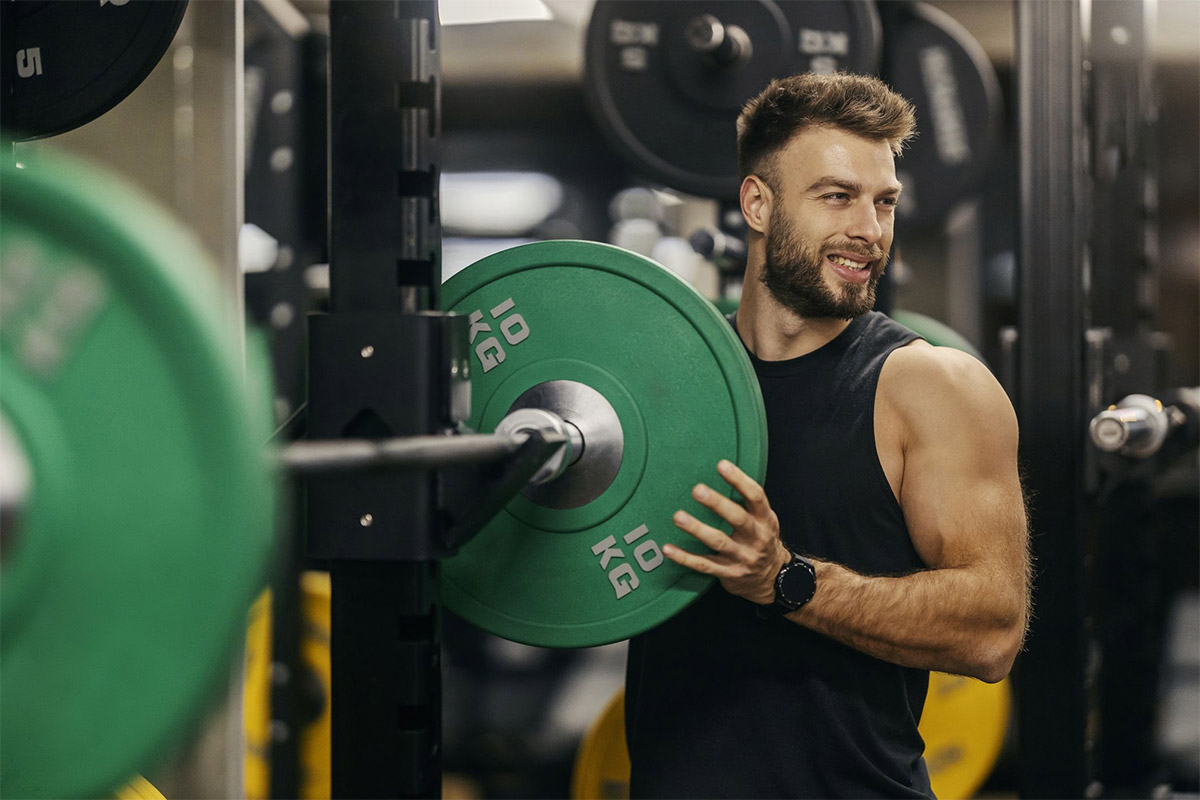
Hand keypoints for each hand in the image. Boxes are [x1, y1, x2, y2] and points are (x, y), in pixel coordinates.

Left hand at [663, 459, 791, 604]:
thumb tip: (724, 471)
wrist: (772, 578)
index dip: (739, 480)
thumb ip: (748, 501)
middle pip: (737, 519)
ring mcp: (742, 557)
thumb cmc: (762, 540)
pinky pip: (704, 565)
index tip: (722, 465)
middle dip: (717, 504)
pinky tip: (669, 549)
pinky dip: (685, 557)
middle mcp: (755, 538)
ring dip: (697, 529)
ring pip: (718, 542)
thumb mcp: (764, 519)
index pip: (755, 496)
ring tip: (678, 517)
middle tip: (697, 490)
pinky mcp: (728, 573)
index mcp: (765, 520)